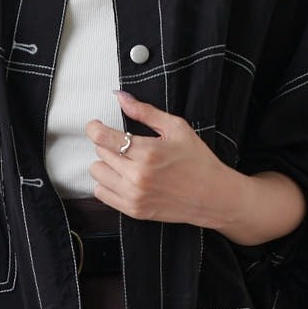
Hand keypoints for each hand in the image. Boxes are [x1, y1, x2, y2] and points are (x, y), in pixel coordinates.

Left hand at [85, 90, 225, 226]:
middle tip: (125, 146)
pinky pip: (101, 194)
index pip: (103, 138)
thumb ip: (145, 112)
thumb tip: (121, 97)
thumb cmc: (198, 161)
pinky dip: (107, 184)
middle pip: (99, 153)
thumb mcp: (176, 128)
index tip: (96, 126)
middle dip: (108, 146)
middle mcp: (137, 175)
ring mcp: (134, 195)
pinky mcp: (133, 210)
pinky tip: (122, 178)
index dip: (95, 128)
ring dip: (106, 165)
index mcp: (148, 151)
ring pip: (97, 173)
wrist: (212, 196)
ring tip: (124, 163)